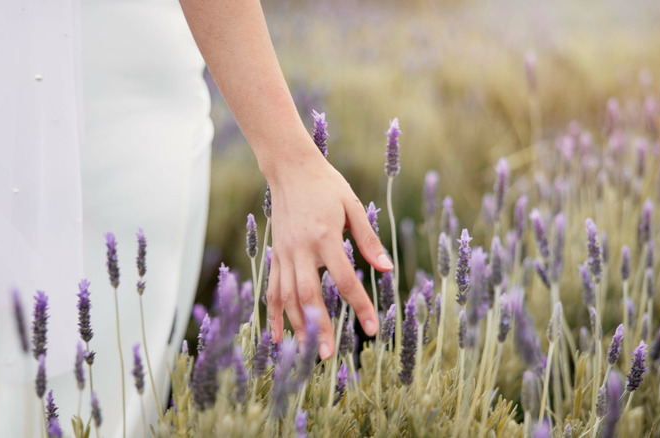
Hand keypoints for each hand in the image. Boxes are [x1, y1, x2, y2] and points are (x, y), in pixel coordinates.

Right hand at [265, 144, 393, 359]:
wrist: (290, 168)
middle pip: (309, 295)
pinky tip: (277, 337)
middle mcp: (301, 249)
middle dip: (319, 326)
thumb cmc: (326, 185)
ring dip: (296, 326)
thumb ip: (368, 239)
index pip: (345, 280)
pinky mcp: (275, 254)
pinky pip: (271, 288)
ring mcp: (284, 253)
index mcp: (325, 237)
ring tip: (306, 352)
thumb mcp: (352, 206)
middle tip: (327, 354)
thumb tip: (387, 269)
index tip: (371, 329)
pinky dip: (273, 314)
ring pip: (287, 297)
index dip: (359, 306)